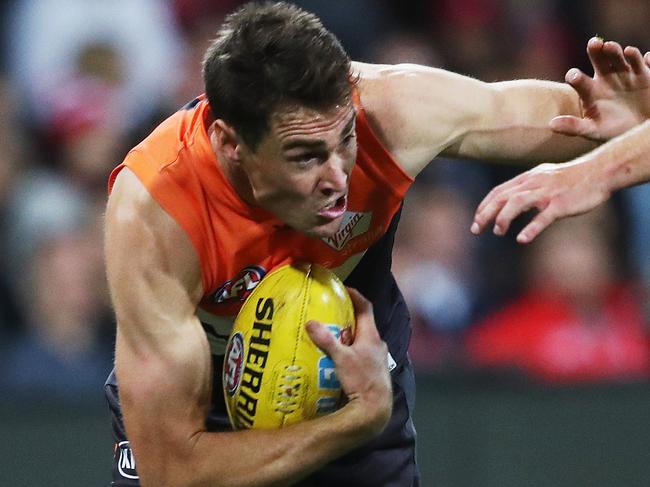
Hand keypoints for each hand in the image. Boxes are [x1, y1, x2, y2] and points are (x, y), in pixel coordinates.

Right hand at [306, 288, 391, 436]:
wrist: (375, 408)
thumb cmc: (361, 380)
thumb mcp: (341, 359)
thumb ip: (326, 340)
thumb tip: (310, 323)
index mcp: (371, 336)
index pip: (366, 308)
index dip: (355, 296)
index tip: (344, 289)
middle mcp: (378, 344)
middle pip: (364, 323)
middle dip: (350, 317)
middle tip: (333, 312)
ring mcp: (378, 358)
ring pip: (364, 340)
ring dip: (351, 335)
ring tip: (334, 335)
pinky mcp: (375, 370)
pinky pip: (363, 354)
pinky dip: (352, 351)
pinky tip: (340, 359)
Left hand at [470, 161, 609, 243]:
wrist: (599, 172)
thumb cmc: (571, 178)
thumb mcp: (544, 177)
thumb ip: (526, 187)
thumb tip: (510, 200)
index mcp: (527, 178)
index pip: (498, 191)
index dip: (484, 206)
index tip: (475, 220)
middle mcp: (533, 183)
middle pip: (502, 197)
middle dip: (485, 214)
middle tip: (476, 229)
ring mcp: (547, 193)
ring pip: (517, 203)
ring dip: (503, 218)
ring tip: (497, 231)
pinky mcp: (561, 204)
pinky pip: (543, 217)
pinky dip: (531, 228)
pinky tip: (521, 239)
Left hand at [550, 37, 649, 140]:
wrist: (637, 130)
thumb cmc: (612, 130)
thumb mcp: (593, 131)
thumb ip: (573, 127)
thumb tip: (550, 125)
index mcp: (590, 90)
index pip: (578, 79)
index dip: (575, 76)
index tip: (574, 77)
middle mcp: (606, 77)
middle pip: (599, 59)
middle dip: (596, 50)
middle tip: (594, 44)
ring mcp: (626, 73)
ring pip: (620, 56)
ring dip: (615, 50)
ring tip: (610, 47)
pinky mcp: (646, 74)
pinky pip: (645, 63)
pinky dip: (645, 59)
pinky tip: (646, 59)